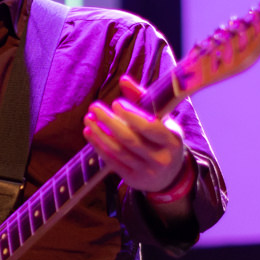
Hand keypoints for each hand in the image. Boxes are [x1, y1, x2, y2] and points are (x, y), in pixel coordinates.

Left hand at [84, 75, 188, 192]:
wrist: (171, 175)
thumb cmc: (162, 138)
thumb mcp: (161, 119)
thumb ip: (142, 99)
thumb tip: (123, 79)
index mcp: (171, 139)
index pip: (150, 127)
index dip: (131, 115)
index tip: (116, 102)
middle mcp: (161, 157)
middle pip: (130, 139)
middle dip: (110, 122)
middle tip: (94, 107)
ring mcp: (147, 171)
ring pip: (118, 151)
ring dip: (100, 133)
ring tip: (88, 118)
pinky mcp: (133, 179)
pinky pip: (112, 161)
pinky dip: (99, 146)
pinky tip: (90, 132)